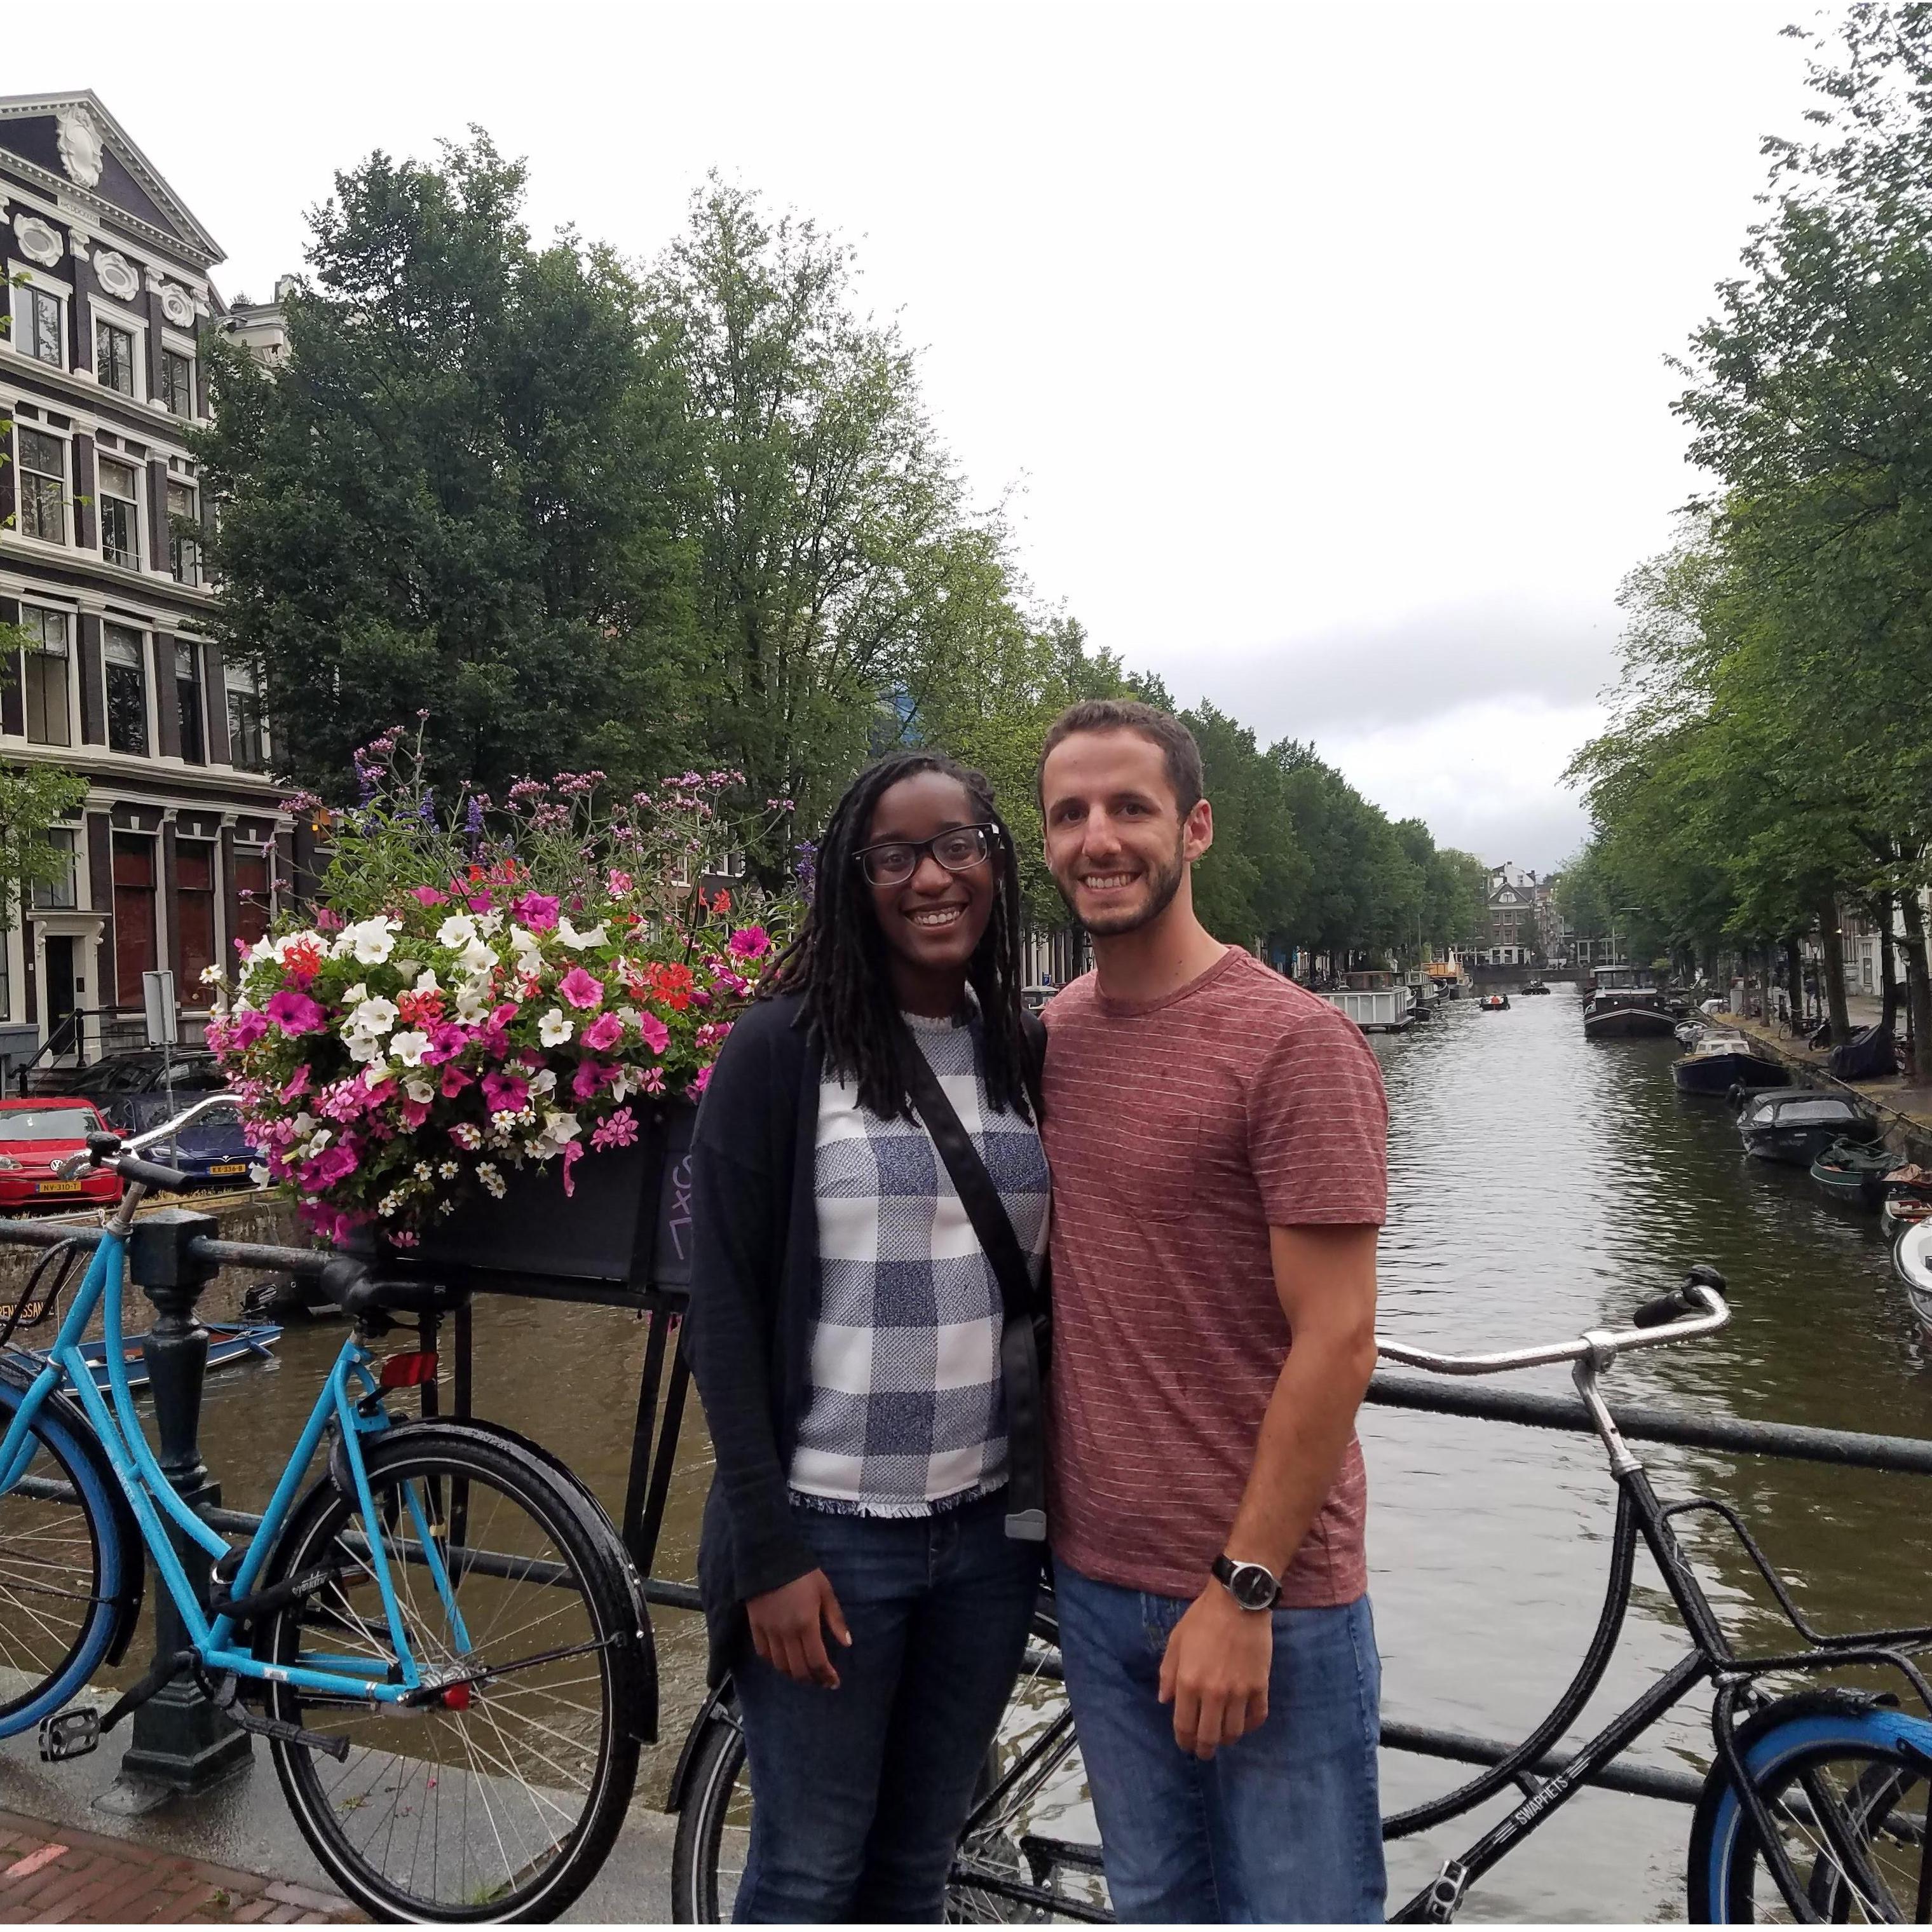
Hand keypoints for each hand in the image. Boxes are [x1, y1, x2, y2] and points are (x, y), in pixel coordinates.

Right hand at [747, 1569, 850, 1687]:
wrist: (769, 1558)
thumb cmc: (803, 1574)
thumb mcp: (825, 1591)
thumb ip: (836, 1619)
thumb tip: (847, 1643)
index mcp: (806, 1624)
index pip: (817, 1661)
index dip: (826, 1676)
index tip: (834, 1682)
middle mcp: (786, 1633)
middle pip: (798, 1669)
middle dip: (812, 1679)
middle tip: (821, 1680)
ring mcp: (768, 1632)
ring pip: (780, 1665)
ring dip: (793, 1673)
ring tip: (804, 1672)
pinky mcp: (755, 1627)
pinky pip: (763, 1653)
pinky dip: (774, 1662)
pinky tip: (782, 1660)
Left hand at [1158, 1585, 1272, 1759]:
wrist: (1238, 1601)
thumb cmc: (1202, 1619)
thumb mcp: (1176, 1641)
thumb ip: (1168, 1673)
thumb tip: (1165, 1701)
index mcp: (1189, 1682)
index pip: (1184, 1726)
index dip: (1184, 1741)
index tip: (1185, 1746)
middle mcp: (1214, 1693)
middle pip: (1210, 1737)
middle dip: (1204, 1749)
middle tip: (1204, 1751)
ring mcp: (1239, 1692)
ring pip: (1234, 1733)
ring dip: (1227, 1740)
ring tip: (1223, 1738)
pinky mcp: (1260, 1686)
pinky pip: (1257, 1718)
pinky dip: (1250, 1726)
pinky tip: (1244, 1723)